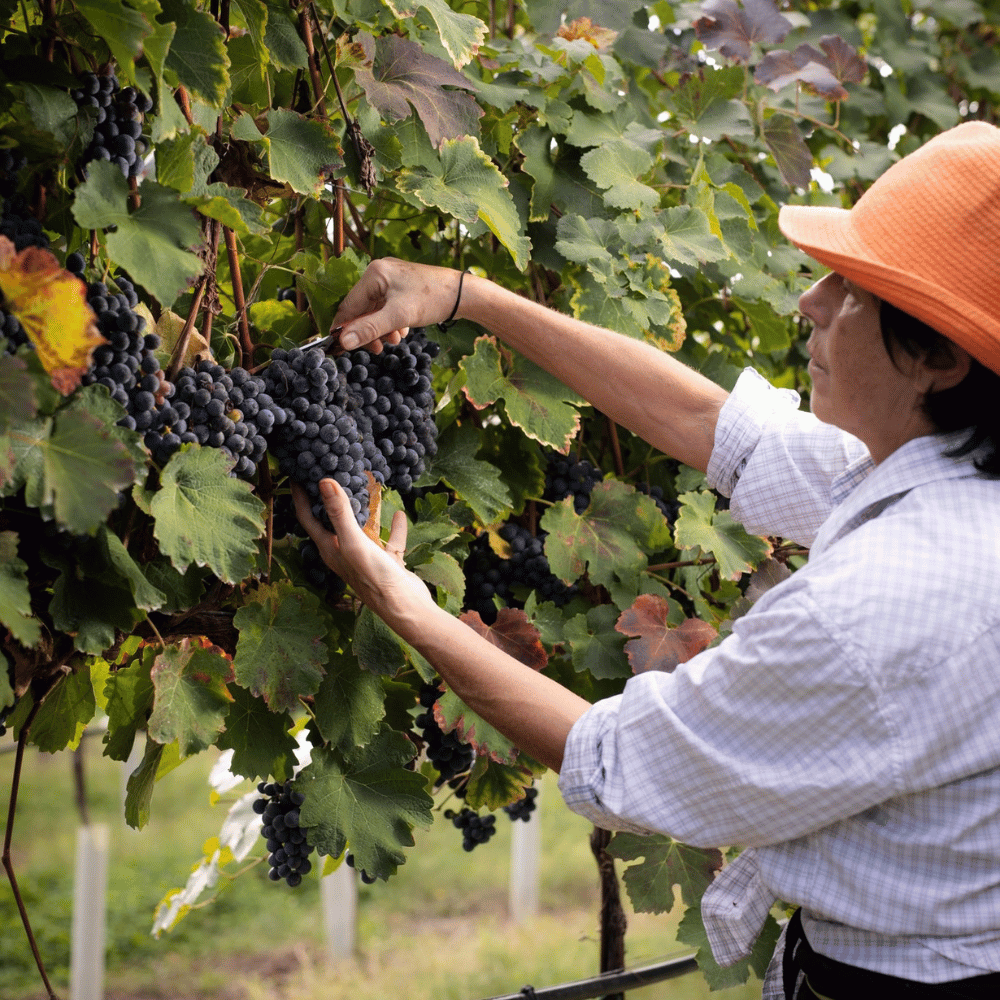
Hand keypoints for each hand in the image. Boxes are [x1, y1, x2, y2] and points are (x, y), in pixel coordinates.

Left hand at [292, 478, 437, 626]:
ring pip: (360, 530)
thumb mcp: (354, 542)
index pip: (308, 518)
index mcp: (330, 549)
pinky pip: (387, 541)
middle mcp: (344, 553)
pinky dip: (392, 528)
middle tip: (329, 473)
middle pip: (332, 521)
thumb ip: (339, 513)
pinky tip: (398, 515)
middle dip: (329, 499)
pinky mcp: (385, 563)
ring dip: (361, 511)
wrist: (406, 608)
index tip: (296, 474)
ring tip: (363, 489)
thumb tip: (324, 481)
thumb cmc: (374, 579)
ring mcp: (365, 559)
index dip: (301, 496)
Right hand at [332, 258, 463, 351]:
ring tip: (396, 340)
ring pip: (375, 310)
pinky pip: (387, 307)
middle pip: (362, 308)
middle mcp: (379, 272)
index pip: (349, 305)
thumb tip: (343, 342)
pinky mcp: (401, 285)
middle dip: (369, 330)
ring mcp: (391, 278)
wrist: (462, 294)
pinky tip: (402, 331)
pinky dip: (391, 322)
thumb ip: (369, 329)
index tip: (343, 348)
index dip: (345, 328)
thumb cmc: (432, 300)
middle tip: (377, 349)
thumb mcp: (398, 317)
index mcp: (374, 274)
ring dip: (381, 328)